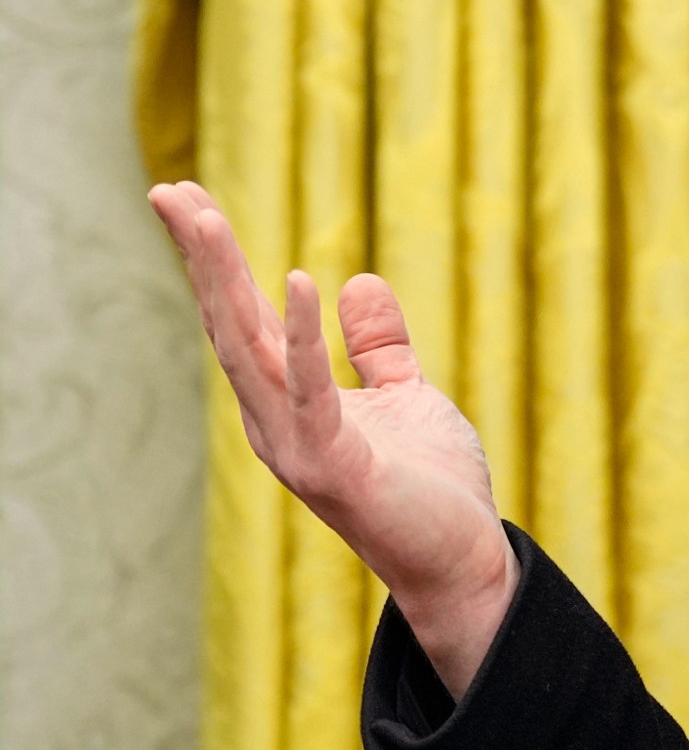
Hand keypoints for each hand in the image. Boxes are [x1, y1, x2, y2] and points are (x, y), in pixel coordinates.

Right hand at [148, 182, 517, 695]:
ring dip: (223, 282)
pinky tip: (293, 280)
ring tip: (200, 218)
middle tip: (166, 189)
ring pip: (248, 350)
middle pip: (228, 324)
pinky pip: (312, 390)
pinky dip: (302, 335)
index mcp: (289, 402)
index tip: (187, 198)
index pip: (242, 318)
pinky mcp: (334, 466)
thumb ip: (379, 346)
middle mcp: (275, 421)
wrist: (462, 560)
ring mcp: (296, 446)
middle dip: (200, 258)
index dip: (216, 260)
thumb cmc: (430, 486)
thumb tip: (358, 282)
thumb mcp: (406, 396)